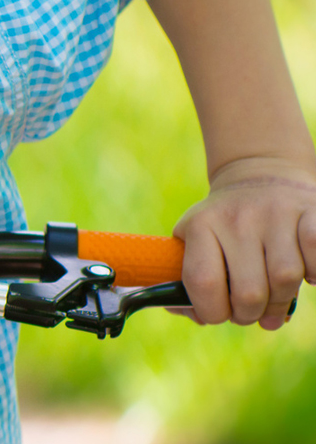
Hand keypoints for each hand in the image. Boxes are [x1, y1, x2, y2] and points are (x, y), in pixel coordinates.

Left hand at [173, 155, 315, 328]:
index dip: (212, 311)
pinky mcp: (311, 210)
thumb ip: (188, 280)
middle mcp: (237, 217)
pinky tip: (307, 275)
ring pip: (285, 278)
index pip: (202, 282)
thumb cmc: (224, 224)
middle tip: (252, 314)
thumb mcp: (194, 239)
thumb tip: (199, 317)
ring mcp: (276, 212)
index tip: (220, 315)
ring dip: (282, 301)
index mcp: (201, 225)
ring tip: (277, 300)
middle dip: (250, 314)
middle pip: (249, 291)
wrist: (259, 174)